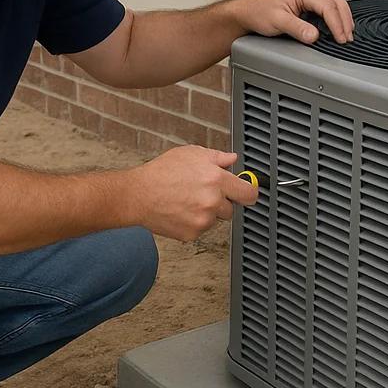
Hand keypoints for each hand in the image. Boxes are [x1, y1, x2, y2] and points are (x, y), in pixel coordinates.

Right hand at [129, 146, 258, 241]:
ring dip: (206, 212)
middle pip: (231, 209)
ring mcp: (203, 220)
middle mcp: (212, 202)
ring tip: (186, 200)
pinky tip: (180, 210)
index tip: (247, 193)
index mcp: (217, 180)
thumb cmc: (162, 173)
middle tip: (201, 192)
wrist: (138, 194)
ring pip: (215, 219)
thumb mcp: (192, 154)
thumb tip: (233, 160)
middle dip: (220, 202)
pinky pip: (201, 229)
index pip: (249, 194)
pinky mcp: (192, 234)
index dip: (249, 193)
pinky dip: (193, 222)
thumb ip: (217, 157)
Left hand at [236, 0, 354, 43]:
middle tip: (347, 39)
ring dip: (344, 20)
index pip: (328, 6)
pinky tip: (339, 29)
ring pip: (335, 5)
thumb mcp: (277, 21)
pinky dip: (337, 19)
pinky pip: (329, 10)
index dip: (337, 23)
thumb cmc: (259, 11)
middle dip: (345, 21)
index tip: (340, 38)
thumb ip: (296, 28)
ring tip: (346, 35)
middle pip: (336, 3)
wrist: (249, 12)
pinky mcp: (309, 7)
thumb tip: (313, 35)